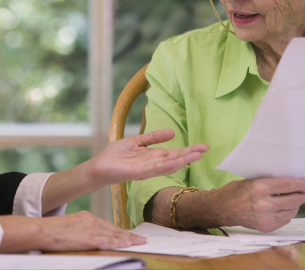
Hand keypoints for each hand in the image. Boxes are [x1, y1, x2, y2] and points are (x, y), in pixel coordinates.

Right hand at [0, 211, 145, 252]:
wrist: (41, 230)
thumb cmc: (50, 231)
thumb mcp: (68, 227)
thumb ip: (80, 230)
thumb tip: (85, 237)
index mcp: (86, 217)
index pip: (107, 225)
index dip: (120, 231)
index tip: (129, 235)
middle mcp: (91, 220)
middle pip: (114, 229)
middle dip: (128, 235)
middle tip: (141, 239)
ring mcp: (91, 229)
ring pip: (114, 234)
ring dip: (128, 239)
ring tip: (140, 242)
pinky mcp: (89, 238)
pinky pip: (108, 241)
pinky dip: (119, 242)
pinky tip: (128, 244)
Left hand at [83, 129, 209, 184]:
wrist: (99, 166)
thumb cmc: (116, 155)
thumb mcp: (137, 141)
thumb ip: (154, 137)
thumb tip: (172, 132)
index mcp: (154, 157)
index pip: (175, 154)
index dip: (189, 150)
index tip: (203, 147)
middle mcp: (153, 165)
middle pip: (175, 160)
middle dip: (190, 155)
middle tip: (205, 150)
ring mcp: (146, 170)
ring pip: (168, 165)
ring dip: (182, 161)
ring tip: (196, 155)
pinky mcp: (137, 173)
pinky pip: (153, 169)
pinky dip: (165, 166)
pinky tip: (175, 162)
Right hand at [203, 177, 304, 231]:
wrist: (222, 209)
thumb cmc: (236, 191)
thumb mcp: (253, 180)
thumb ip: (271, 183)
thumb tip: (292, 183)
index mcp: (260, 188)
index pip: (288, 185)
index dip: (302, 184)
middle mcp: (264, 204)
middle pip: (293, 199)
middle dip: (302, 194)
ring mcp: (265, 218)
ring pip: (291, 211)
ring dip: (296, 205)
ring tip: (296, 199)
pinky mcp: (265, 227)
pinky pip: (285, 220)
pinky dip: (288, 213)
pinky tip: (286, 208)